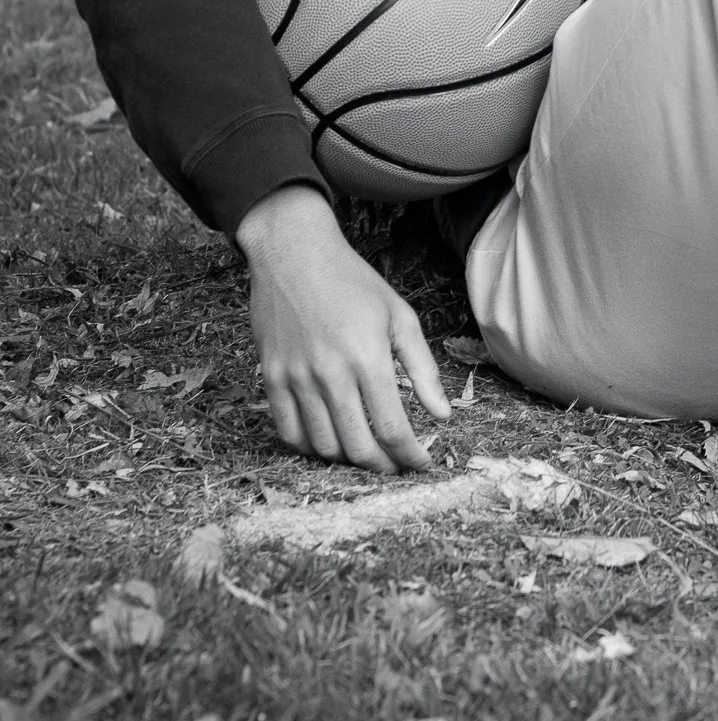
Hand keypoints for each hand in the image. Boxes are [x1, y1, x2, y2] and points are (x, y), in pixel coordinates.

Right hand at [236, 185, 450, 473]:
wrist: (294, 254)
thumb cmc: (353, 281)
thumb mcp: (399, 315)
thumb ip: (423, 368)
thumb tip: (442, 414)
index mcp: (368, 357)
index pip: (392, 428)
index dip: (410, 456)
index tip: (422, 464)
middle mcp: (331, 373)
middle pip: (358, 446)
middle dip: (383, 466)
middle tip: (396, 465)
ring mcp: (297, 378)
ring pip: (323, 445)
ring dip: (348, 459)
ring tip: (366, 452)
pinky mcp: (272, 378)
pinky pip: (289, 432)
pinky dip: (311, 447)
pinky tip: (330, 441)